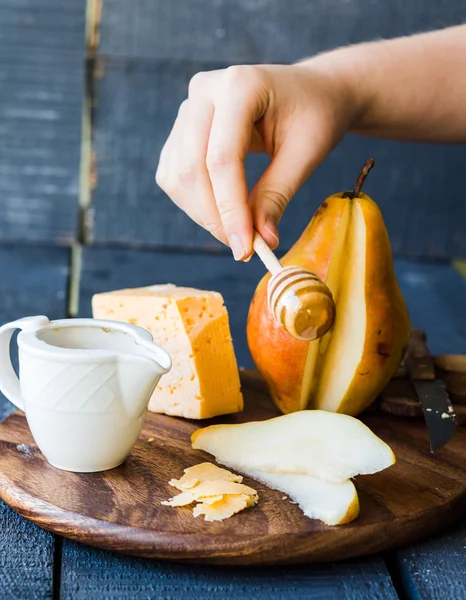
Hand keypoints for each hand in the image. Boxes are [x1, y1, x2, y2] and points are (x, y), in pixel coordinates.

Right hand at [156, 63, 358, 259]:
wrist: (310, 92)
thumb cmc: (315, 115)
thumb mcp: (306, 154)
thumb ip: (277, 195)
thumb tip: (261, 240)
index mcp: (239, 85)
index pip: (222, 159)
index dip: (230, 209)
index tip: (245, 249)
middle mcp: (205, 90)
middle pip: (192, 169)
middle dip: (215, 217)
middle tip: (243, 248)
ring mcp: (189, 107)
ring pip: (177, 176)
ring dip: (203, 214)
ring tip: (238, 232)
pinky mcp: (182, 128)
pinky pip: (174, 174)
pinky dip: (194, 203)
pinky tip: (222, 213)